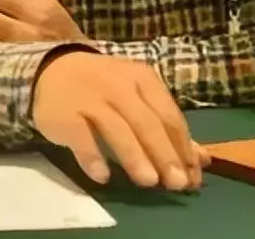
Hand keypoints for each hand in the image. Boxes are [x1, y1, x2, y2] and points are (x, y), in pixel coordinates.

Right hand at [34, 51, 208, 190]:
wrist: (53, 69)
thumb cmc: (105, 88)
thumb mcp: (138, 97)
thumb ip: (168, 127)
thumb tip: (202, 159)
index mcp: (143, 79)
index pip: (169, 115)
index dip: (183, 147)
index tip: (193, 176)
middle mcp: (119, 85)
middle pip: (147, 122)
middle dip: (164, 154)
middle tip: (177, 184)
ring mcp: (91, 98)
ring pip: (117, 128)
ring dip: (134, 155)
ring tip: (149, 181)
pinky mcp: (65, 114)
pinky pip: (80, 137)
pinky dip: (92, 156)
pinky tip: (103, 176)